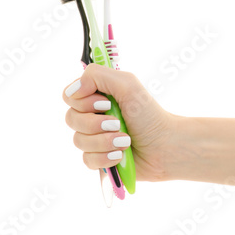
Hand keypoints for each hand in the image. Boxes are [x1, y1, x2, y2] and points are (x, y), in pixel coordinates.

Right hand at [63, 64, 174, 181]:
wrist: (165, 146)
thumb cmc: (149, 115)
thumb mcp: (127, 84)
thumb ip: (96, 75)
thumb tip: (73, 90)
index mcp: (97, 96)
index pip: (69, 96)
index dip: (83, 101)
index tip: (105, 103)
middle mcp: (93, 116)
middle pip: (71, 119)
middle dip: (96, 123)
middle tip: (118, 123)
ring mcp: (95, 138)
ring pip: (78, 141)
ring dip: (104, 141)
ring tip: (125, 140)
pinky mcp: (99, 159)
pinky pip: (87, 160)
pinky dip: (105, 157)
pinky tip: (120, 155)